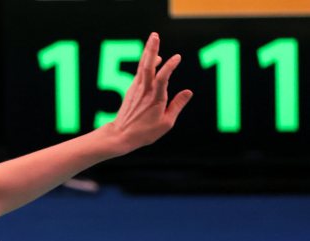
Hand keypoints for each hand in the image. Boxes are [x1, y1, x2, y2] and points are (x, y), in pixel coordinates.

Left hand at [110, 32, 192, 152]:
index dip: (169, 66)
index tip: (177, 57)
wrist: (120, 136)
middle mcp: (145, 91)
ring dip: (148, 52)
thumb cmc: (144, 133)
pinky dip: (146, 64)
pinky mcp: (132, 90)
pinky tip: (153, 59)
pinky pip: (140, 73)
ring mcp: (136, 89)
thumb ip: (177, 105)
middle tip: (154, 36)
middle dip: (151, 50)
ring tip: (153, 39)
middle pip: (147, 67)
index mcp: (155, 99)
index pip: (162, 78)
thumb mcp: (166, 123)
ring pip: (142, 67)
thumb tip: (189, 92)